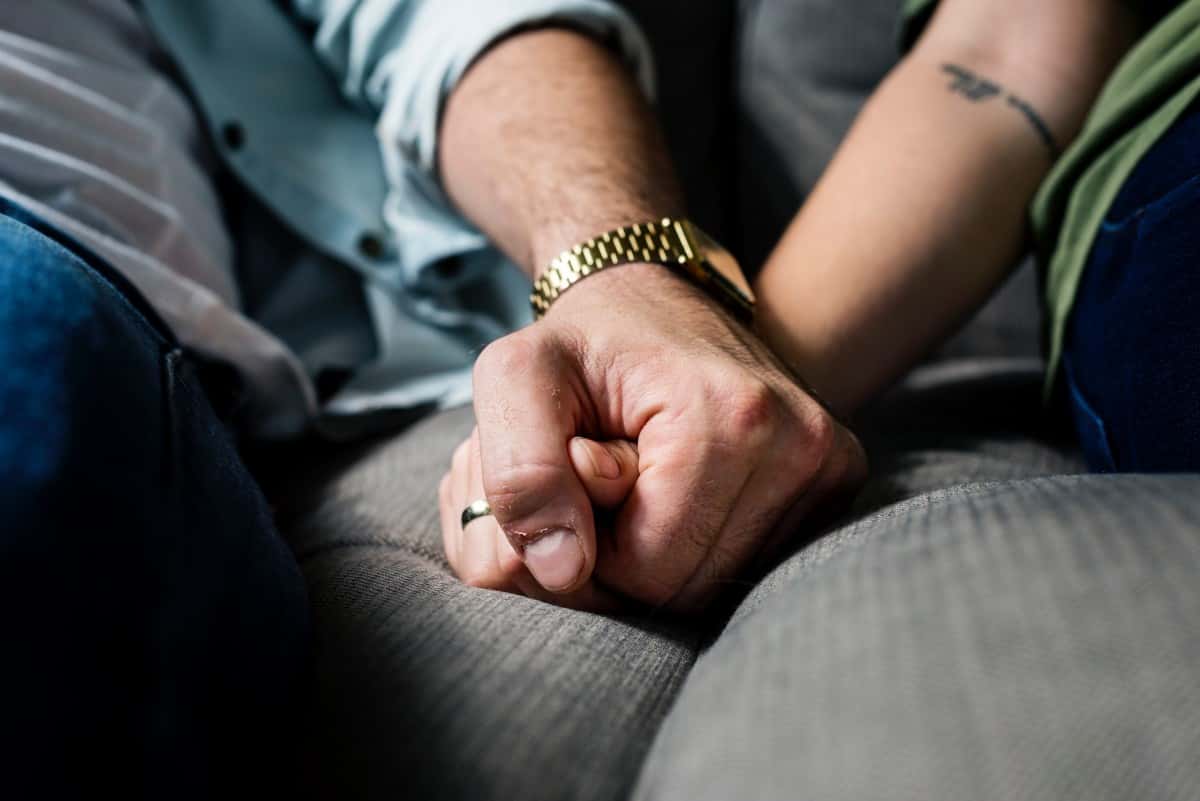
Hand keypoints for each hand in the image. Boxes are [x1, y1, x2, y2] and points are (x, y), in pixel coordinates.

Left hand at [460, 264, 866, 611]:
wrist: (654, 297)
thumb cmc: (581, 342)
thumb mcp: (515, 378)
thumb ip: (520, 475)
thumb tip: (561, 572)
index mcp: (732, 416)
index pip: (649, 570)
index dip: (591, 546)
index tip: (583, 471)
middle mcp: (802, 444)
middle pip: (690, 588)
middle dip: (626, 553)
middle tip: (607, 474)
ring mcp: (829, 465)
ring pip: (719, 584)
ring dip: (661, 550)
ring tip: (642, 475)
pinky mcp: (836, 480)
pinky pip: (751, 562)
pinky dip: (702, 541)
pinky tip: (682, 486)